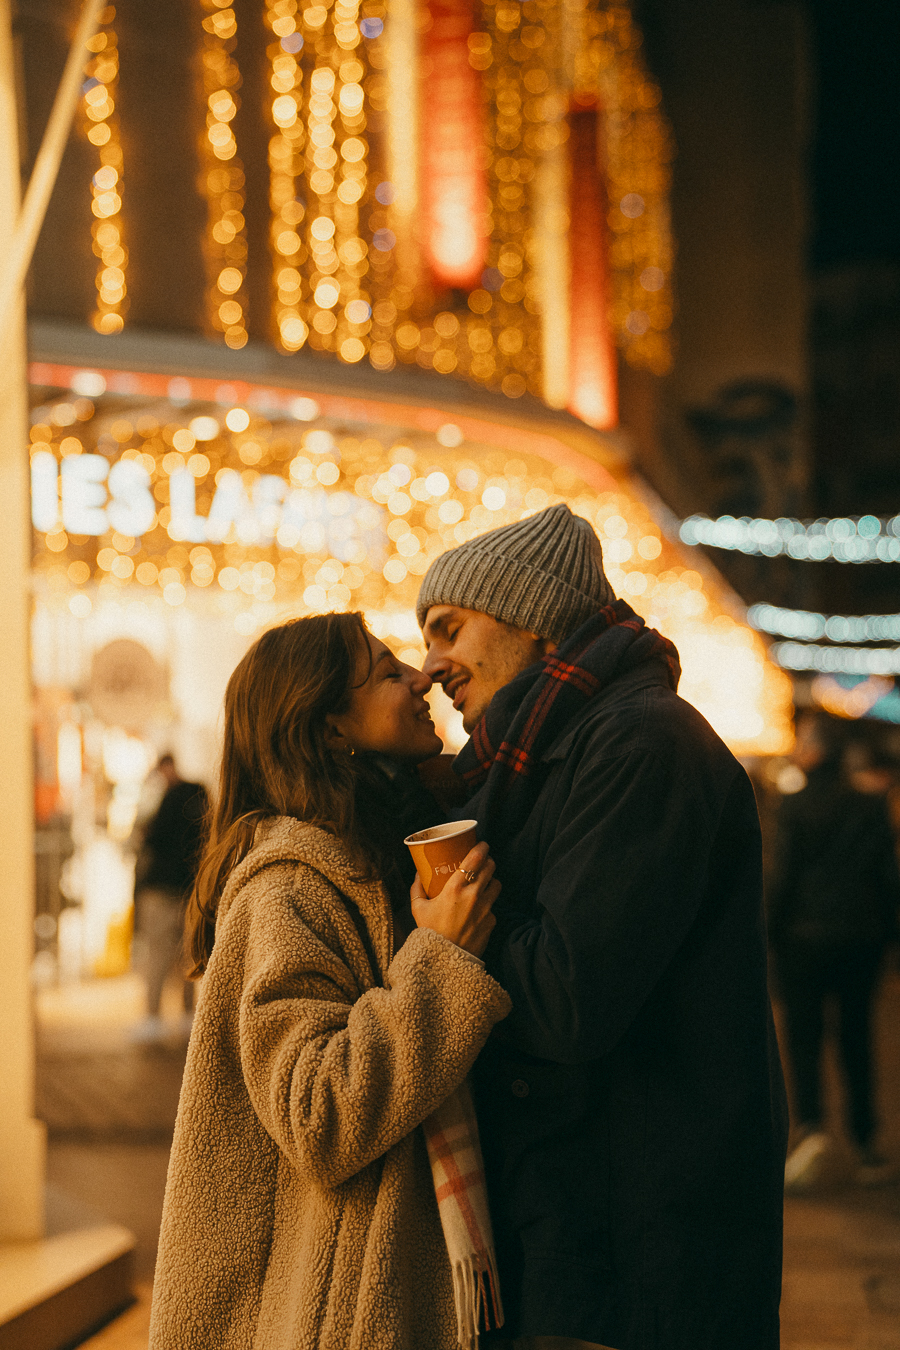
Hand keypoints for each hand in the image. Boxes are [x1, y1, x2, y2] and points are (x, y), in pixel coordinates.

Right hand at [410, 841, 500, 957]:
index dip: (482, 848)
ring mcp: (485, 909)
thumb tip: (418, 874)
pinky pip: (493, 906)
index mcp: (455, 888)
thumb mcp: (418, 909)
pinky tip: (479, 908)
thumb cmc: (430, 933)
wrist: (445, 960)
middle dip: (489, 861)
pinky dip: (488, 904)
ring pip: (497, 885)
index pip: (475, 859)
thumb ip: (417, 889)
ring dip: (492, 880)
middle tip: (483, 861)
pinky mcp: (491, 921)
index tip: (482, 844)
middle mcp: (473, 895)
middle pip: (490, 868)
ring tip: (484, 882)